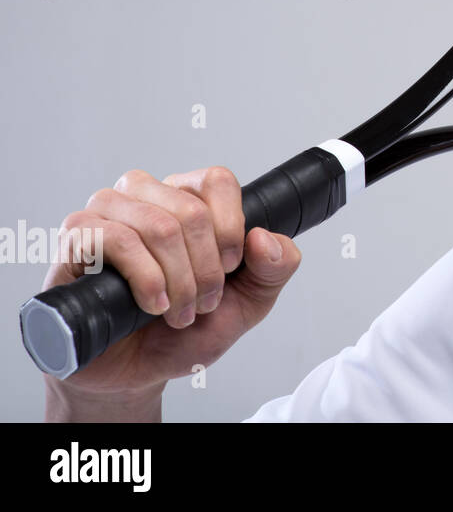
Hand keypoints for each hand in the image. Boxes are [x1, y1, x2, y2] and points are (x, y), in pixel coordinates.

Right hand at [42, 166, 300, 416]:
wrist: (136, 371)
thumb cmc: (187, 330)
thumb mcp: (249, 302)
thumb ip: (276, 267)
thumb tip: (264, 237)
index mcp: (187, 197)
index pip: (217, 181)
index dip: (231, 229)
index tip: (231, 269)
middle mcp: (146, 195)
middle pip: (191, 210)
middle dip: (206, 270)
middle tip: (202, 303)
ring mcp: (107, 213)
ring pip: (157, 225)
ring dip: (177, 280)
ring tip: (176, 311)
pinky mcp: (77, 238)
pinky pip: (114, 239)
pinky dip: (145, 278)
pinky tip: (151, 304)